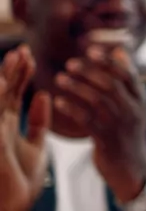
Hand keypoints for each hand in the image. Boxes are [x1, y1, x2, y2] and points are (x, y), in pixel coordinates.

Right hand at [0, 48, 50, 210]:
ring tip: (17, 58)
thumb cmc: (20, 181)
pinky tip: (4, 84)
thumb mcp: (35, 147)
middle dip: (12, 70)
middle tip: (24, 49)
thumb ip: (39, 122)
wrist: (12, 207)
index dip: (20, 74)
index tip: (30, 54)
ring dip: (5, 79)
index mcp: (6, 125)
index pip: (12, 93)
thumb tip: (44, 94)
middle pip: (3, 92)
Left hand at [51, 46, 145, 203]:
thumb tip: (119, 50)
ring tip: (60, 79)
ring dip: (77, 87)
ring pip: (97, 100)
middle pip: (110, 85)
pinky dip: (72, 109)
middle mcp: (132, 110)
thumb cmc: (129, 131)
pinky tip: (59, 102)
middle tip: (70, 64)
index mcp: (141, 99)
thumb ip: (128, 79)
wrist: (131, 166)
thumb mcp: (136, 104)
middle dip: (89, 72)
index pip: (127, 74)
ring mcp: (119, 125)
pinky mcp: (105, 139)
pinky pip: (86, 120)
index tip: (91, 50)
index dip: (109, 61)